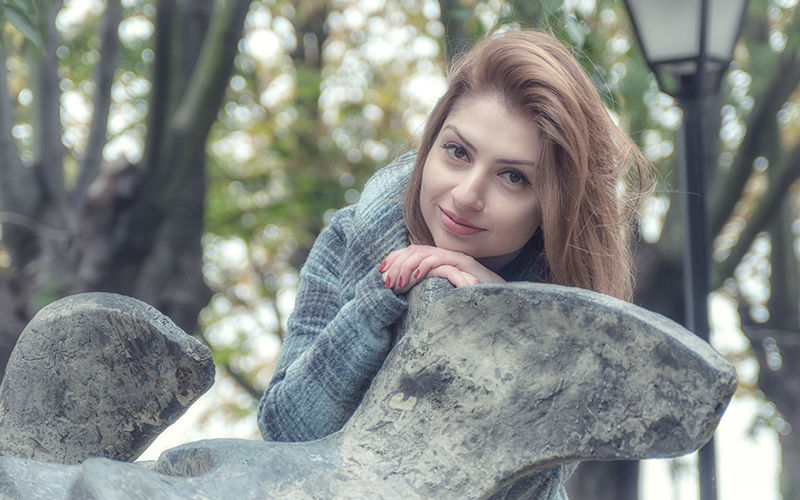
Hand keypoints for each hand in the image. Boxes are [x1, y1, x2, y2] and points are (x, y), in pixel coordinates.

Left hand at [379, 245, 503, 293]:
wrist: (500, 306)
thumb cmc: (472, 305)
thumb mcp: (443, 297)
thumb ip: (427, 290)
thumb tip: (403, 293)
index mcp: (440, 263)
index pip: (412, 253)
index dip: (395, 259)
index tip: (381, 272)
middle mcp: (447, 257)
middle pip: (415, 250)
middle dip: (397, 263)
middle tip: (386, 281)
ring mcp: (456, 259)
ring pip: (424, 253)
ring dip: (406, 266)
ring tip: (397, 283)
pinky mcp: (465, 265)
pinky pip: (441, 259)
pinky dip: (425, 266)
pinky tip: (415, 276)